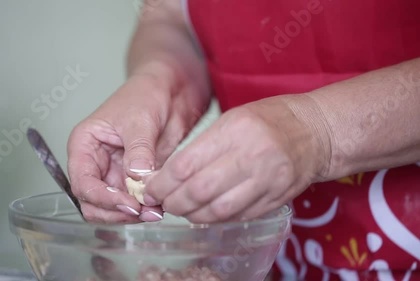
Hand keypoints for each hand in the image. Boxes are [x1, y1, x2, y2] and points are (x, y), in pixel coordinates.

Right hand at [67, 66, 209, 222]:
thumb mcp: (140, 120)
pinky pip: (133, 204)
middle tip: (144, 211)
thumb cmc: (146, 94)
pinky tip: (159, 206)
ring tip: (155, 210)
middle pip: (93, 202)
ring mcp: (115, 173)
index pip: (82, 182)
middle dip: (116, 211)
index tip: (128, 203)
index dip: (103, 198)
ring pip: (112, 208)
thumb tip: (137, 178)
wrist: (170, 91)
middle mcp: (96, 163)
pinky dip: (144, 210)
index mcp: (85, 145)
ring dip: (131, 215)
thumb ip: (138, 150)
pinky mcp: (134, 180)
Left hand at [143, 95, 329, 222]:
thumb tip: (171, 174)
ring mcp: (267, 180)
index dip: (163, 182)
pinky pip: (239, 216)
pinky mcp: (276, 199)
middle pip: (200, 190)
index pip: (187, 163)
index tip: (151, 189)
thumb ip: (204, 145)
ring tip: (182, 210)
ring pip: (219, 210)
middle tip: (162, 203)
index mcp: (235, 129)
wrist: (316, 132)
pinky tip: (206, 213)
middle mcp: (252, 156)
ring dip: (193, 214)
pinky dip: (216, 219)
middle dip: (173, 202)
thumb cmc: (269, 120)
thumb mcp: (233, 119)